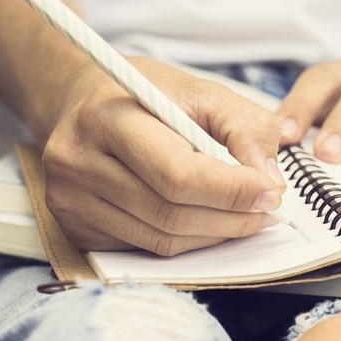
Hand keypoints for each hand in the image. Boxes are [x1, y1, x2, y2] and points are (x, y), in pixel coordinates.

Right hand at [42, 58, 286, 255]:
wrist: (83, 102)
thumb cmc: (147, 95)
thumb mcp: (201, 91)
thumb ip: (245, 127)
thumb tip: (269, 182)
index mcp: (106, 117)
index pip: (176, 174)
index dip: (231, 190)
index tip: (271, 191)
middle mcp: (77, 162)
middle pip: (170, 213)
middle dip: (231, 217)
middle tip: (267, 210)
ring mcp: (69, 200)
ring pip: (161, 239)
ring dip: (214, 234)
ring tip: (244, 216)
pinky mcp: (74, 228)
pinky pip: (146, 249)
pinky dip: (187, 241)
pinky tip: (205, 221)